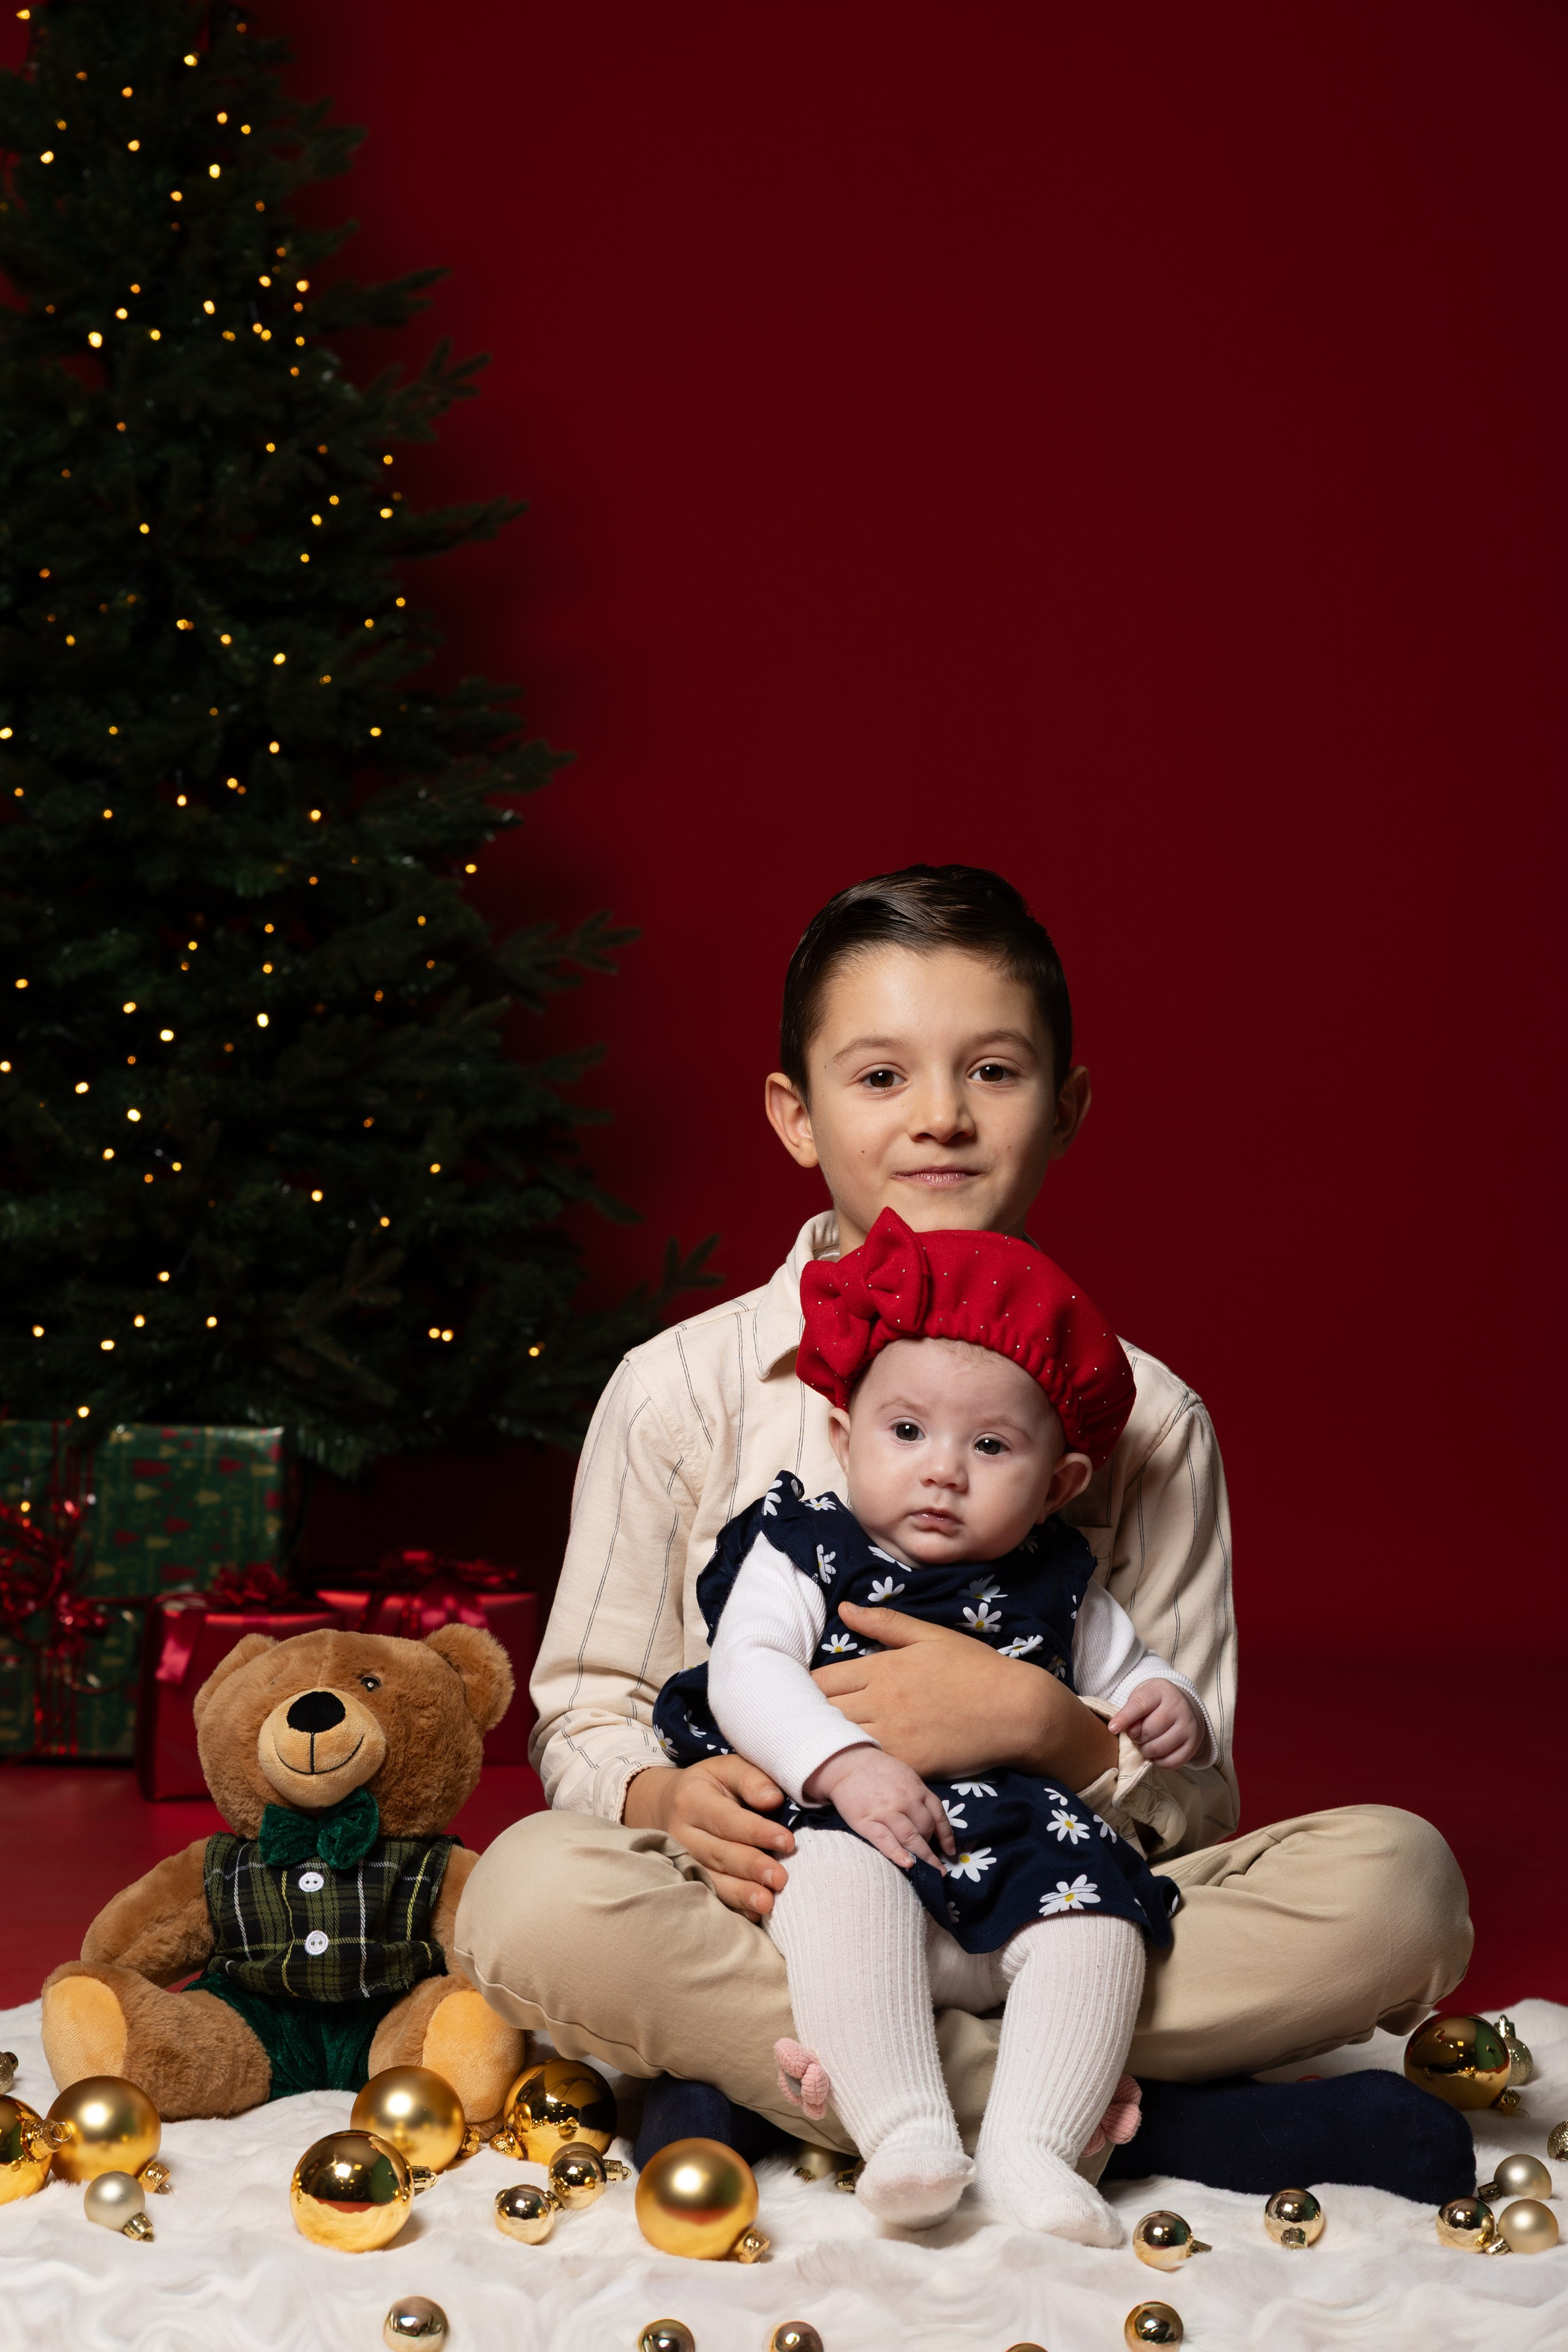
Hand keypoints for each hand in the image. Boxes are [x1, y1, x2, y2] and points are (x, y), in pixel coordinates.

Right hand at [622, 1755, 795, 1918]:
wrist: (664, 1806)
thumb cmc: (708, 1785)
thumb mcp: (725, 1768)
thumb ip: (751, 1779)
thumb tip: (773, 1800)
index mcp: (692, 1799)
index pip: (727, 1819)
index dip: (756, 1832)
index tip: (786, 1842)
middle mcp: (681, 1833)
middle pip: (719, 1853)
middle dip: (751, 1867)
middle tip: (780, 1879)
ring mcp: (679, 1861)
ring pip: (711, 1879)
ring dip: (741, 1893)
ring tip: (766, 1903)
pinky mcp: (684, 1880)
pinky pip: (708, 1896)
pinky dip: (732, 1907)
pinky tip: (753, 1913)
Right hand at [804, 1744, 955, 1871]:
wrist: (847, 1764)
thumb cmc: (878, 1771)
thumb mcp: (906, 1776)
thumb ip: (919, 1796)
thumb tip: (930, 1819)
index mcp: (917, 1789)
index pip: (939, 1815)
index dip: (946, 1836)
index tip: (950, 1851)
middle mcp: (905, 1801)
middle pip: (926, 1829)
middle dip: (932, 1848)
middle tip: (935, 1865)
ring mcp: (886, 1812)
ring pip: (911, 1837)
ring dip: (923, 1857)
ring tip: (932, 1873)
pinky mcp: (867, 1822)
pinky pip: (886, 1841)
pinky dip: (898, 1853)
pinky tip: (908, 1864)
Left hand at [812, 1603, 1117, 1786]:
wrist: (1017, 1709)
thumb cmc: (974, 1668)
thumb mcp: (929, 1635)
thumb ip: (884, 1622)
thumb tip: (845, 1609)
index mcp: (882, 1667)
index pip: (820, 1679)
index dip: (800, 1690)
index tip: (790, 1697)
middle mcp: (882, 1700)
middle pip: (821, 1712)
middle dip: (801, 1719)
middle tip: (786, 1727)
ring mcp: (895, 1735)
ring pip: (838, 1742)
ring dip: (819, 1746)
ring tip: (802, 1751)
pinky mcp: (910, 1764)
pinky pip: (868, 1769)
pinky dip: (851, 1770)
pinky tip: (840, 1772)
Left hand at [1108, 1678, 1204, 1765]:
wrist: (1185, 1704)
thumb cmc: (1156, 1702)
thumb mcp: (1142, 1696)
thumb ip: (1131, 1711)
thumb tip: (1128, 1732)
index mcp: (1161, 1691)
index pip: (1140, 1705)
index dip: (1125, 1718)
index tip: (1112, 1728)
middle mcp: (1178, 1707)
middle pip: (1149, 1730)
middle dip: (1137, 1737)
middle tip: (1136, 1735)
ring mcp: (1189, 1726)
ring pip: (1160, 1748)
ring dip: (1146, 1750)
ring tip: (1145, 1743)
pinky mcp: (1193, 1744)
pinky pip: (1172, 1761)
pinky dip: (1159, 1761)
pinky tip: (1157, 1753)